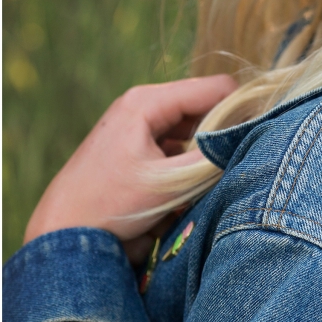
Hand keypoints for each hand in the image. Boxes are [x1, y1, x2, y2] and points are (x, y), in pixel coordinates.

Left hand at [23, 76, 238, 254]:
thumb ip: (212, 158)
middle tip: (235, 162)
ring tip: (207, 179)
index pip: (215, 88)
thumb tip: (249, 140)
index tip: (259, 136)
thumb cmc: (110, 205)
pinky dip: (187, 162)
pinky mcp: (136, 146)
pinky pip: (176, 144)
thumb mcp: (169, 183)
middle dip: (221, 133)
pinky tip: (187, 188)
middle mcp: (143, 105)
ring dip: (204, 151)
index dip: (242, 109)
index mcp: (147, 101)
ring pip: (192, 128)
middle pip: (204, 106)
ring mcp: (138, 125)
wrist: (61, 233)